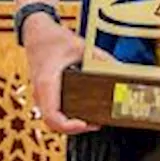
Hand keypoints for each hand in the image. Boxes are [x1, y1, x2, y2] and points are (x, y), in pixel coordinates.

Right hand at [24, 15, 99, 135]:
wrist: (37, 33)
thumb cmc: (55, 39)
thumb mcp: (82, 47)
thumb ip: (103, 60)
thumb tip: (122, 71)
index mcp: (47, 83)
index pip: (53, 116)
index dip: (69, 126)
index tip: (85, 123)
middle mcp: (41, 93)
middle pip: (54, 124)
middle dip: (75, 128)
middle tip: (96, 124)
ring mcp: (41, 95)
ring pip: (53, 121)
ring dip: (71, 124)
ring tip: (93, 121)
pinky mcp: (45, 95)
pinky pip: (54, 113)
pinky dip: (67, 117)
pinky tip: (83, 114)